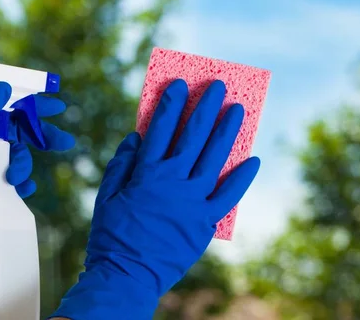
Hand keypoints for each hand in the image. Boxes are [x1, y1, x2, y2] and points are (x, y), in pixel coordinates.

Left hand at [0, 82, 73, 319]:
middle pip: (16, 131)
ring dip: (23, 164)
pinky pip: (8, 180)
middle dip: (41, 135)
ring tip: (17, 179)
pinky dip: (20, 182)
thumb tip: (4, 86)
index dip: (31, 105)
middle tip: (65, 142)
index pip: (5, 106)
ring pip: (14, 157)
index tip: (56, 106)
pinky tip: (22, 189)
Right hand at [51, 79, 259, 318]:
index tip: (180, 83)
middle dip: (206, 107)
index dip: (171, 104)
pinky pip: (228, 196)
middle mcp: (173, 182)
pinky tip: (253, 159)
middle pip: (193, 137)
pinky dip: (242, 178)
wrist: (126, 275)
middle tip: (219, 86)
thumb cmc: (111, 235)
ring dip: (227, 131)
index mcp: (146, 173)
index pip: (161, 129)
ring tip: (238, 109)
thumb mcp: (106, 196)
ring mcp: (192, 202)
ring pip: (215, 159)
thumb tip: (135, 137)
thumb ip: (121, 164)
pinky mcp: (205, 223)